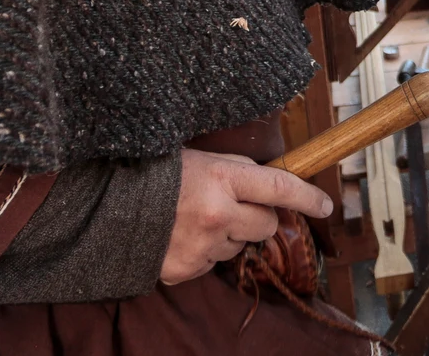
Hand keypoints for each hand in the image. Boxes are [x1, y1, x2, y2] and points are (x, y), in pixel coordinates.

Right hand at [162, 149, 331, 284]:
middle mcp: (217, 214)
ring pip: (239, 245)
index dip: (306, 197)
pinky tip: (180, 236)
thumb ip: (234, 170)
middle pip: (266, 224)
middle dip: (259, 216)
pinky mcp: (185, 269)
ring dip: (228, 234)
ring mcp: (202, 245)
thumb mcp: (197, 158)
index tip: (325, 206)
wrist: (103, 208)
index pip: (279, 186)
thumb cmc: (153, 175)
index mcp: (221, 178)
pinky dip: (203, 251)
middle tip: (234, 206)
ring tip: (195, 218)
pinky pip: (211, 262)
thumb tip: (267, 182)